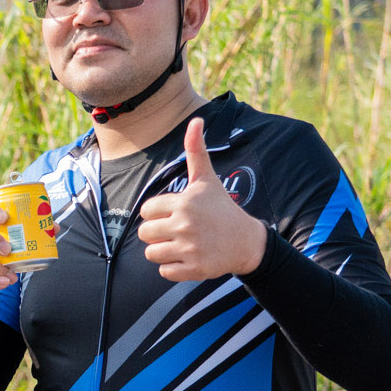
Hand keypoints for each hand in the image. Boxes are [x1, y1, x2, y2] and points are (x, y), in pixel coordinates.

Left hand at [137, 116, 266, 280]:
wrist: (246, 241)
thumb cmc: (221, 207)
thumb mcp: (207, 179)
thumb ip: (196, 151)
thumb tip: (195, 119)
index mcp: (184, 203)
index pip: (146, 210)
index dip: (157, 213)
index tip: (174, 213)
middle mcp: (185, 225)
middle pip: (144, 233)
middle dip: (156, 233)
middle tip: (176, 230)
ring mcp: (190, 249)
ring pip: (151, 254)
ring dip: (163, 251)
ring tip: (181, 244)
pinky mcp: (194, 269)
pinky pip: (164, 271)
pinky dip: (172, 268)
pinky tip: (188, 257)